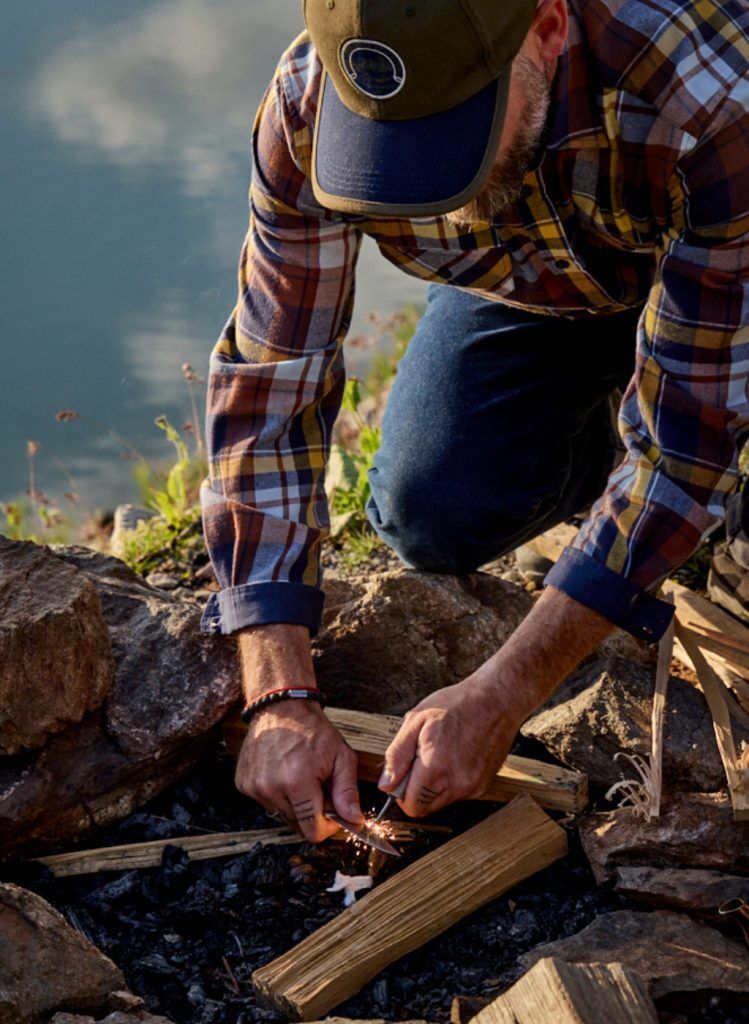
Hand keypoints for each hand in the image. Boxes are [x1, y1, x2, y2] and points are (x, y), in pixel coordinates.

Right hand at [235, 698, 363, 841]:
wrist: (281, 707)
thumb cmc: (313, 730)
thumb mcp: (341, 757)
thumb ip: (347, 792)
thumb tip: (355, 822)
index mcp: (298, 782)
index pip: (312, 830)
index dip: (327, 826)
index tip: (333, 813)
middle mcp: (271, 787)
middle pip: (298, 822)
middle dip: (312, 809)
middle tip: (317, 784)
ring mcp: (254, 786)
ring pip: (282, 813)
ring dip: (294, 801)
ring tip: (299, 774)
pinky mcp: (243, 784)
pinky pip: (266, 802)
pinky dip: (278, 793)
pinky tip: (282, 771)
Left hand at [379, 677, 519, 816]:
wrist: (496, 699)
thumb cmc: (456, 704)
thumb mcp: (416, 720)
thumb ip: (397, 755)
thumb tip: (386, 784)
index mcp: (435, 768)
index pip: (410, 806)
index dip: (401, 792)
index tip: (405, 772)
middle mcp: (457, 784)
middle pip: (425, 809)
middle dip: (417, 791)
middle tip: (421, 760)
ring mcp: (473, 787)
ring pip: (441, 803)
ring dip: (434, 788)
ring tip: (440, 755)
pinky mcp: (484, 786)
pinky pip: (458, 795)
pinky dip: (451, 783)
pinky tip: (455, 757)